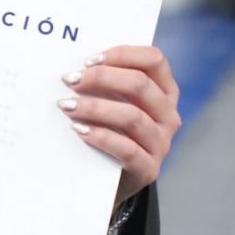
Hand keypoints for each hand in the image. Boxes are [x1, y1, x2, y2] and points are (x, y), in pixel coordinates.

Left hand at [57, 46, 181, 205]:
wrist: (111, 179)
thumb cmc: (109, 130)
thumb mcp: (113, 103)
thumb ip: (105, 83)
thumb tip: (74, 66)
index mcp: (164, 92)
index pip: (154, 60)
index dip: (122, 55)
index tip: (89, 60)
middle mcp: (168, 115)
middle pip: (141, 85)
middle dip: (101, 78)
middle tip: (70, 80)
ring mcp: (161, 143)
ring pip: (132, 116)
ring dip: (95, 107)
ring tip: (67, 106)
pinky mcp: (148, 169)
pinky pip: (128, 149)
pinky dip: (101, 137)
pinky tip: (79, 130)